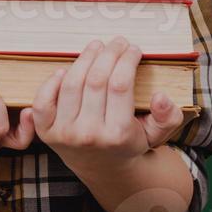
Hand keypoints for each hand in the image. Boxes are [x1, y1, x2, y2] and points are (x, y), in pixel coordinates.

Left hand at [30, 38, 187, 175]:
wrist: (103, 169)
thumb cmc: (129, 143)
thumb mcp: (156, 135)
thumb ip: (167, 117)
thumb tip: (160, 96)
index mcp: (118, 135)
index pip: (120, 85)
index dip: (127, 60)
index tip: (134, 48)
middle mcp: (89, 135)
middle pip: (96, 80)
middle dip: (109, 53)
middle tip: (117, 42)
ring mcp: (65, 134)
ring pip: (72, 83)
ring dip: (84, 58)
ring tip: (96, 46)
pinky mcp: (46, 132)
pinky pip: (43, 101)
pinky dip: (51, 81)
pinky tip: (66, 69)